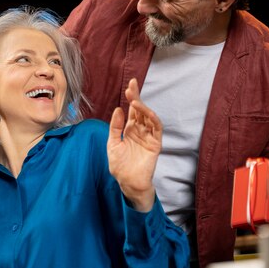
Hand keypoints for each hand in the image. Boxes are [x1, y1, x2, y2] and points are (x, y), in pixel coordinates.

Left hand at [107, 78, 161, 211]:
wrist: (127, 182)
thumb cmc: (119, 165)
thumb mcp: (112, 143)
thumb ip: (115, 127)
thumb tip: (119, 109)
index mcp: (130, 129)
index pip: (132, 110)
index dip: (131, 97)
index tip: (129, 85)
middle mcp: (140, 130)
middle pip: (140, 110)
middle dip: (136, 97)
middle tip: (132, 84)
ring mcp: (148, 136)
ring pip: (148, 117)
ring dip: (143, 107)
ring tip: (134, 99)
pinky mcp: (155, 143)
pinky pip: (156, 128)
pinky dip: (151, 118)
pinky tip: (144, 111)